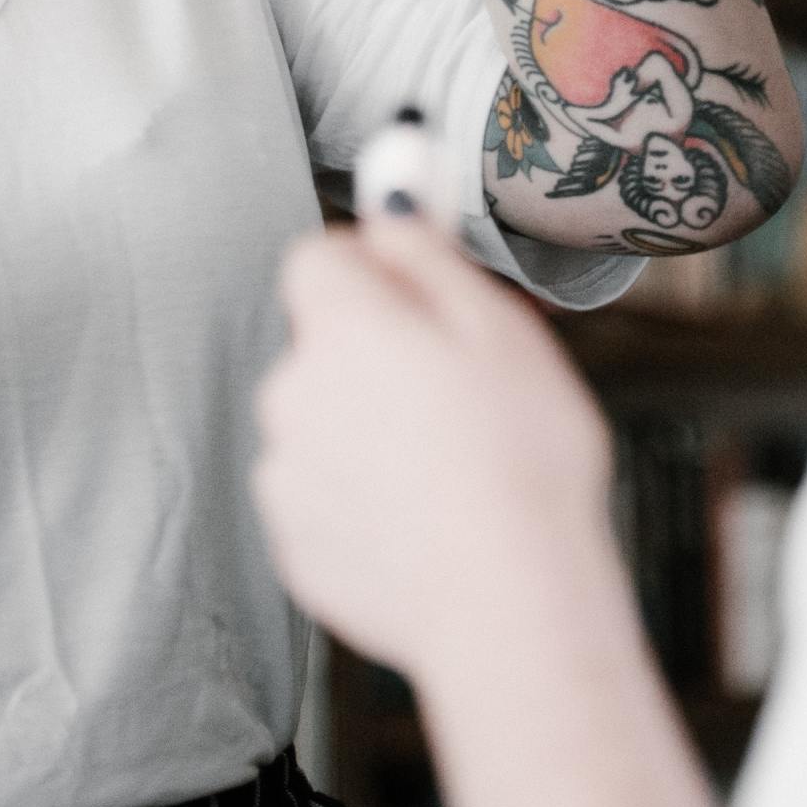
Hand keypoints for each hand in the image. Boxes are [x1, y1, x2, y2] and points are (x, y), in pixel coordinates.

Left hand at [251, 215, 616, 683]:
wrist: (511, 605)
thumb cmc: (520, 457)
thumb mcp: (496, 325)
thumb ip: (426, 254)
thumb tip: (388, 201)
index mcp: (338, 328)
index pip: (315, 258)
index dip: (370, 269)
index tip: (423, 300)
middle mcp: (291, 394)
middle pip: (322, 344)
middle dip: (375, 353)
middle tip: (457, 392)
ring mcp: (286, 477)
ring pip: (322, 422)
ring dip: (367, 429)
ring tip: (449, 468)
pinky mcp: (295, 548)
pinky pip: (324, 495)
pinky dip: (363, 500)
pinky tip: (425, 522)